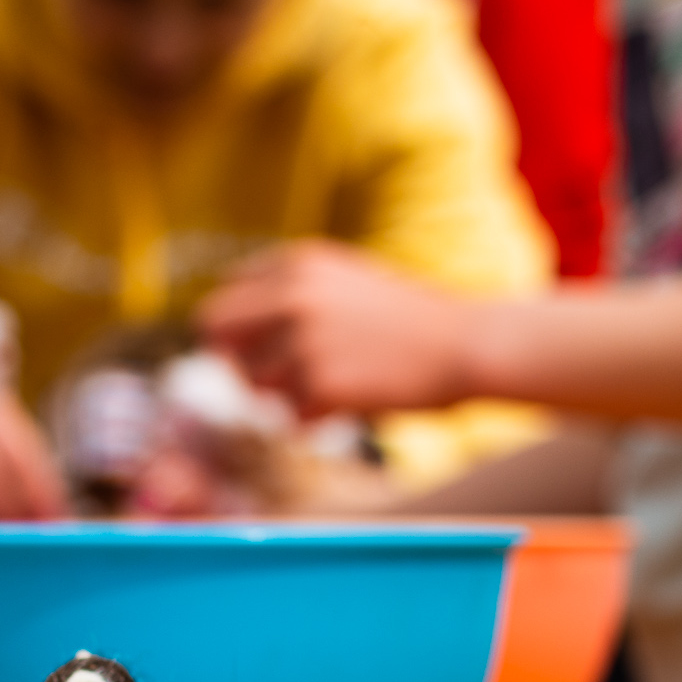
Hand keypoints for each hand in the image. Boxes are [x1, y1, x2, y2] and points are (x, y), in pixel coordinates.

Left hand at [198, 241, 484, 416]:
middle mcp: (293, 295)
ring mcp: (305, 340)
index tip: (258, 347)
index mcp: (296, 262)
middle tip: (264, 378)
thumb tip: (223, 326)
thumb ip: (289, 291)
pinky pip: (290, 416)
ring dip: (282, 394)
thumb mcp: (346, 279)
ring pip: (253, 383)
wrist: (466, 344)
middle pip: (214, 333)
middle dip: (233, 360)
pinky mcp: (322, 384)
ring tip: (326, 387)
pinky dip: (314, 419)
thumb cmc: (408, 318)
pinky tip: (349, 403)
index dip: (237, 330)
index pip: (225, 297)